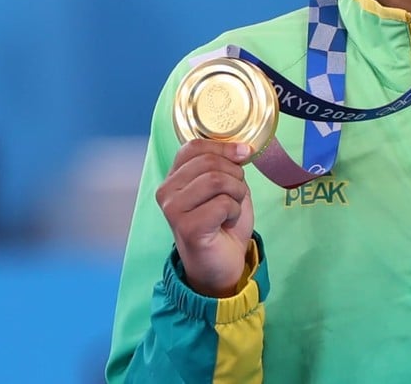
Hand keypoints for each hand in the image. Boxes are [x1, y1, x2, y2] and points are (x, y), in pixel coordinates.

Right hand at [156, 139, 254, 296]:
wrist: (222, 263)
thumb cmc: (223, 223)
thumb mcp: (227, 186)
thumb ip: (227, 165)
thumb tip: (242, 149)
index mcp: (174, 177)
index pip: (194, 146)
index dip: (223, 147)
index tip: (244, 154)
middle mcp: (166, 191)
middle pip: (209, 163)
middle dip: (234, 175)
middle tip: (236, 195)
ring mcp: (173, 209)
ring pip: (216, 180)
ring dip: (236, 193)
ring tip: (231, 209)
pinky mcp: (186, 227)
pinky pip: (222, 203)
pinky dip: (234, 211)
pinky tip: (226, 223)